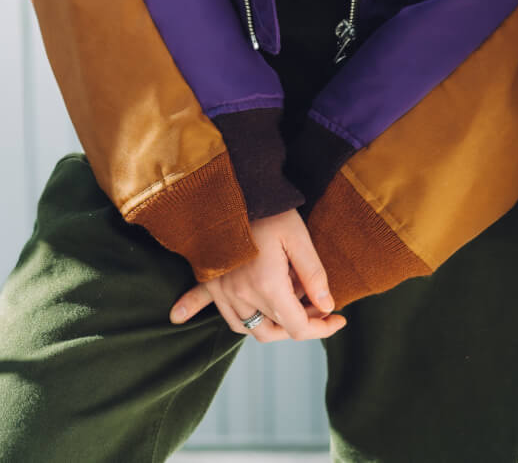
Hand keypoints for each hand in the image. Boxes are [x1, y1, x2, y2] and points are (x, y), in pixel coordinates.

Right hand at [168, 208, 347, 342]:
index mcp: (267, 286)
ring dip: (271, 326)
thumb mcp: (298, 237)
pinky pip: (211, 308)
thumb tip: (328, 306)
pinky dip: (206, 315)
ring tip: (289, 308)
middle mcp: (242, 295)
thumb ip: (314, 275)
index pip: (297, 328)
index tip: (339, 318)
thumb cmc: (269, 209)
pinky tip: (178, 317)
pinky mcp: (210, 280)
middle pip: (274, 332)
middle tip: (317, 308)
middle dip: (300, 327)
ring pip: (248, 328)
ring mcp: (222, 290)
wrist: (233, 185)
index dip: (322, 328)